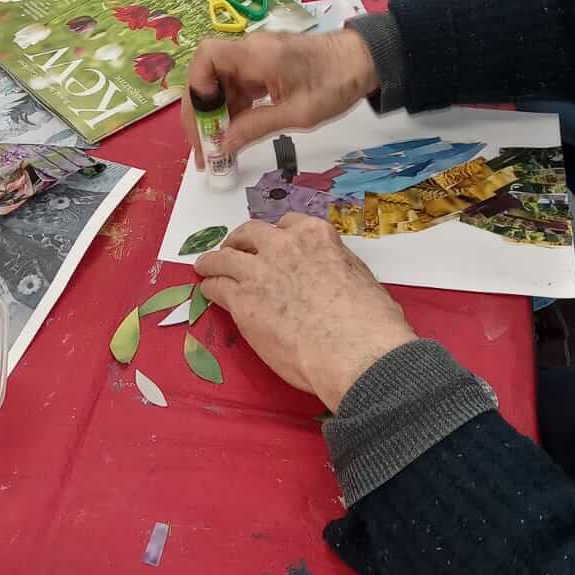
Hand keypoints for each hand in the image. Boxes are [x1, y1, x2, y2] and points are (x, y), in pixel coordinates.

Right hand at [182, 28, 377, 157]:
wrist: (366, 60)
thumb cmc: (336, 82)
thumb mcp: (297, 113)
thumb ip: (256, 127)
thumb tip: (223, 145)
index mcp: (256, 54)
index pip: (206, 58)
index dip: (197, 89)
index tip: (205, 120)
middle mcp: (251, 51)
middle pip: (209, 75)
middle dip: (203, 113)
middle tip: (204, 149)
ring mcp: (258, 58)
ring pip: (223, 84)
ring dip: (219, 115)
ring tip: (220, 149)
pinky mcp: (266, 66)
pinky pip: (241, 86)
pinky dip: (236, 109)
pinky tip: (238, 133)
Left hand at [195, 214, 415, 407]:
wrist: (355, 350)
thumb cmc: (370, 321)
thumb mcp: (360, 277)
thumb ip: (337, 266)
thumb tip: (332, 275)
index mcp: (316, 236)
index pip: (287, 223)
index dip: (276, 236)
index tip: (271, 245)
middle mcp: (283, 245)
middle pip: (250, 233)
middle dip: (240, 241)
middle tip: (235, 250)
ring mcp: (258, 271)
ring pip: (224, 257)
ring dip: (213, 260)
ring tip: (205, 266)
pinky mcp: (241, 301)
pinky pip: (217, 287)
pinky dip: (210, 287)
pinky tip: (207, 291)